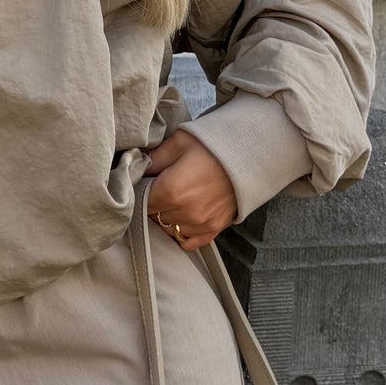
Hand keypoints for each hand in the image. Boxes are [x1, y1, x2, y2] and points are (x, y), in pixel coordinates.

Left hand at [145, 128, 236, 252]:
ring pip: (168, 230)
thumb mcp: (179, 142)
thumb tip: (136, 168)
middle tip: (160, 188)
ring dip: (166, 218)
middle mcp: (184, 213)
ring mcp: (200, 224)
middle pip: (153, 216)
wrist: (249, 155)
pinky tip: (182, 218)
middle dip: (153, 203)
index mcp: (171, 191)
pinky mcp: (214, 229)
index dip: (141, 192)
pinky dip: (181, 233)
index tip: (144, 183)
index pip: (141, 202)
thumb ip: (153, 158)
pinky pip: (188, 242)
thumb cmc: (213, 146)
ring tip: (173, 200)